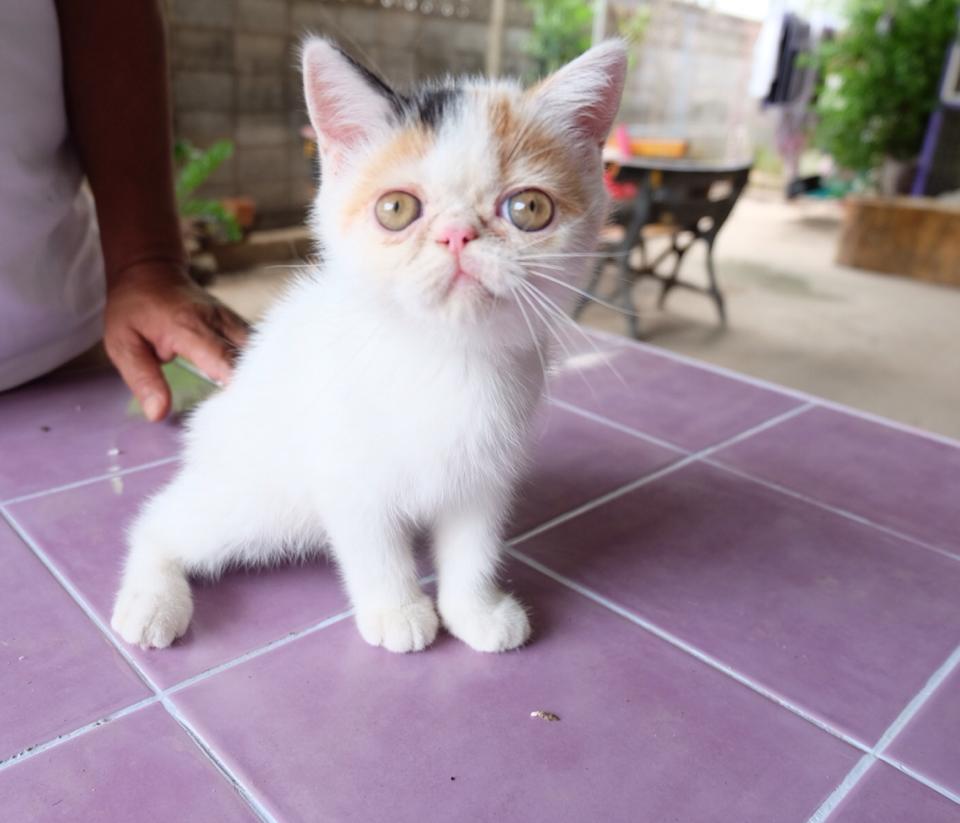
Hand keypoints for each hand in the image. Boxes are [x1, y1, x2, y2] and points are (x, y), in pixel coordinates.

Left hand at [103, 261, 249, 420]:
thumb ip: (142, 378)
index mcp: (188, 327)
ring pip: (258, 352)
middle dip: (254, 388)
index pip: (223, 360)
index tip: (242, 413)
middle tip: (254, 417)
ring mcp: (230, 320)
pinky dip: (257, 366)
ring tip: (259, 405)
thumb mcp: (123, 344)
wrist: (150, 270)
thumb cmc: (133, 309)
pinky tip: (257, 386)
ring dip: (259, 376)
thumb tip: (158, 414)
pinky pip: (255, 347)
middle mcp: (217, 321)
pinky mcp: (237, 322)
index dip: (237, 387)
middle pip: (249, 359)